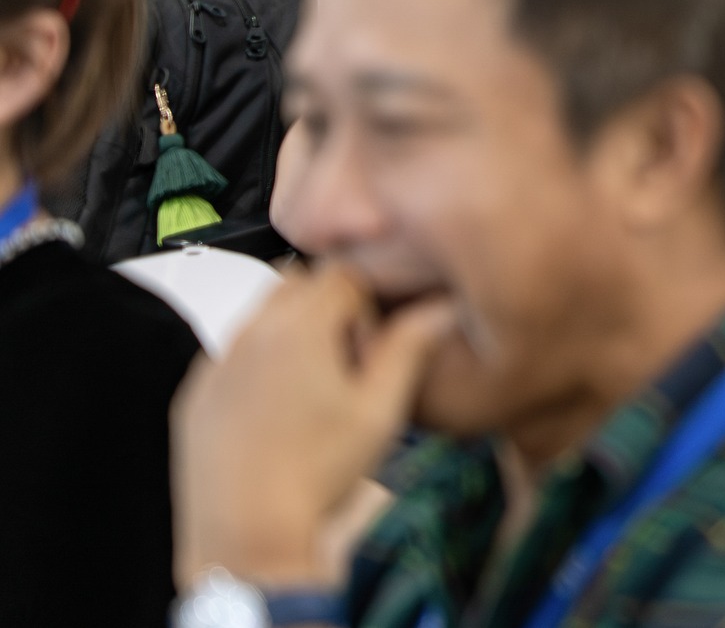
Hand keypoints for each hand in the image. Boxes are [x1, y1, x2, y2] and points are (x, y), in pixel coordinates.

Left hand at [172, 265, 455, 588]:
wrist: (248, 538)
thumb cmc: (319, 475)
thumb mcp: (381, 411)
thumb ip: (409, 349)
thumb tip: (440, 309)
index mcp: (299, 328)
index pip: (343, 274)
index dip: (369, 307)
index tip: (372, 351)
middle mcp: (250, 334)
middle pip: (298, 282)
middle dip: (329, 307)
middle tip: (347, 364)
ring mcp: (215, 364)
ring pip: (262, 315)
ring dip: (294, 333)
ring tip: (314, 392)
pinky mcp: (195, 395)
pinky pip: (232, 354)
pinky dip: (260, 364)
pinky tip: (278, 415)